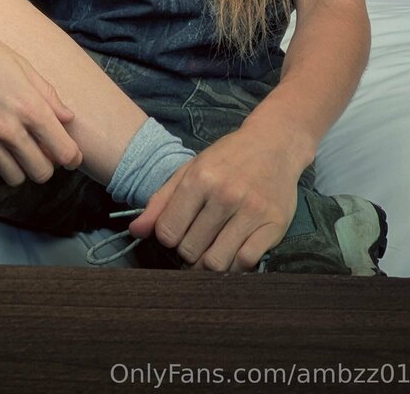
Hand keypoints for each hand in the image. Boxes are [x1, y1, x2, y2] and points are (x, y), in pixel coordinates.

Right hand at [0, 26, 83, 186]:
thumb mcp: (26, 69)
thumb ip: (50, 98)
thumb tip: (68, 119)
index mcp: (31, 109)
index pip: (64, 153)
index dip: (72, 158)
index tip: (69, 155)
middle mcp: (9, 130)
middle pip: (41, 173)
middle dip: (47, 165)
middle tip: (41, 152)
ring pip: (15, 178)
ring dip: (20, 168)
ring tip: (16, 151)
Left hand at [126, 128, 300, 271]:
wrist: (274, 143)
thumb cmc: (227, 158)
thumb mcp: (190, 170)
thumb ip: (161, 201)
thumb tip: (136, 231)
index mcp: (199, 178)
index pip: (168, 231)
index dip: (168, 238)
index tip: (176, 233)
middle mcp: (225, 194)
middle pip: (191, 250)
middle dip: (188, 252)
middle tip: (195, 243)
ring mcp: (251, 211)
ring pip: (217, 262)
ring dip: (209, 264)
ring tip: (211, 251)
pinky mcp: (274, 225)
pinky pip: (246, 262)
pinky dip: (235, 266)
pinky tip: (232, 252)